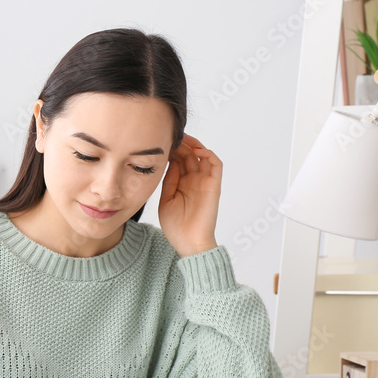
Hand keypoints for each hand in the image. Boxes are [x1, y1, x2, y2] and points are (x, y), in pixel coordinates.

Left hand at [158, 133, 221, 256]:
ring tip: (182, 138)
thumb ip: (169, 180)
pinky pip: (215, 164)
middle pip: (190, 154)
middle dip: (181, 143)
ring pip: (202, 155)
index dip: (172, 149)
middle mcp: (194, 180)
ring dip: (193, 144)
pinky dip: (208, 154)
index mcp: (182, 183)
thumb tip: (169, 161)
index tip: (161, 141)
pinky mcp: (214, 185)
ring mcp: (205, 182)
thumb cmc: (176, 226)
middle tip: (171, 134)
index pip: (179, 159)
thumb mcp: (166, 199)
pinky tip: (196, 150)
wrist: (188, 242)